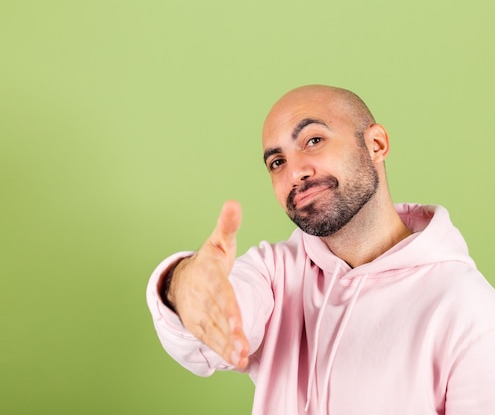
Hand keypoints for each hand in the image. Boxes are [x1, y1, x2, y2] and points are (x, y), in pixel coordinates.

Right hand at [167, 200, 249, 369]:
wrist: (181, 279)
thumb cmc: (209, 261)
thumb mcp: (219, 242)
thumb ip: (228, 226)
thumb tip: (234, 203)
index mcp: (209, 276)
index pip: (220, 292)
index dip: (227, 307)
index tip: (235, 320)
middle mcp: (202, 297)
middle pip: (217, 317)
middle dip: (229, 333)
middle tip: (242, 347)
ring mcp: (199, 314)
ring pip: (214, 332)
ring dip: (227, 346)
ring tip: (241, 358)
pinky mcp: (199, 327)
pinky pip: (212, 340)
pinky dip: (224, 352)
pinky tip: (239, 362)